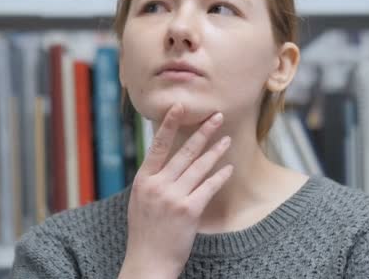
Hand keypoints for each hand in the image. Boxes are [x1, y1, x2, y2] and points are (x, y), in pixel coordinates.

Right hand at [119, 103, 232, 277]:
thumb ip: (151, 181)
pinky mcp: (188, 211)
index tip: (179, 106)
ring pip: (199, 168)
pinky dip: (219, 177)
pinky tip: (228, 168)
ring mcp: (173, 197)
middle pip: (185, 152)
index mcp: (143, 180)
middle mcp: (158, 185)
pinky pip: (208, 188)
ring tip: (227, 140)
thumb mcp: (139, 202)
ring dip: (215, 152)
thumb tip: (163, 163)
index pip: (158, 146)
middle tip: (217, 117)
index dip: (169, 124)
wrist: (148, 262)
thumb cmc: (145, 233)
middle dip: (203, 132)